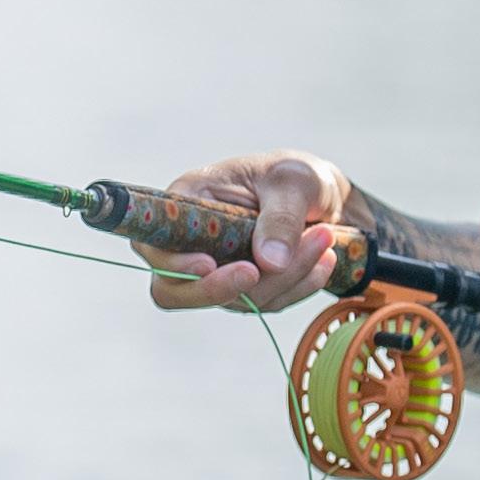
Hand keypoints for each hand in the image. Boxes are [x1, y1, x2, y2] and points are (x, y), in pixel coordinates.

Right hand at [141, 150, 355, 314]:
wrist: (324, 198)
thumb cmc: (299, 176)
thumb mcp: (295, 182)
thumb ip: (281, 219)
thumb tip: (268, 263)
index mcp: (188, 199)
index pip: (155, 243)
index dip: (171, 263)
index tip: (207, 264)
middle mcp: (191, 240)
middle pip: (176, 290)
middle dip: (223, 288)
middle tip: (266, 271)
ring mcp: (215, 269)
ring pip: (233, 299)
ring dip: (284, 279)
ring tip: (324, 238)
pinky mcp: (242, 288)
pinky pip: (263, 303)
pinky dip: (298, 287)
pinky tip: (324, 259)